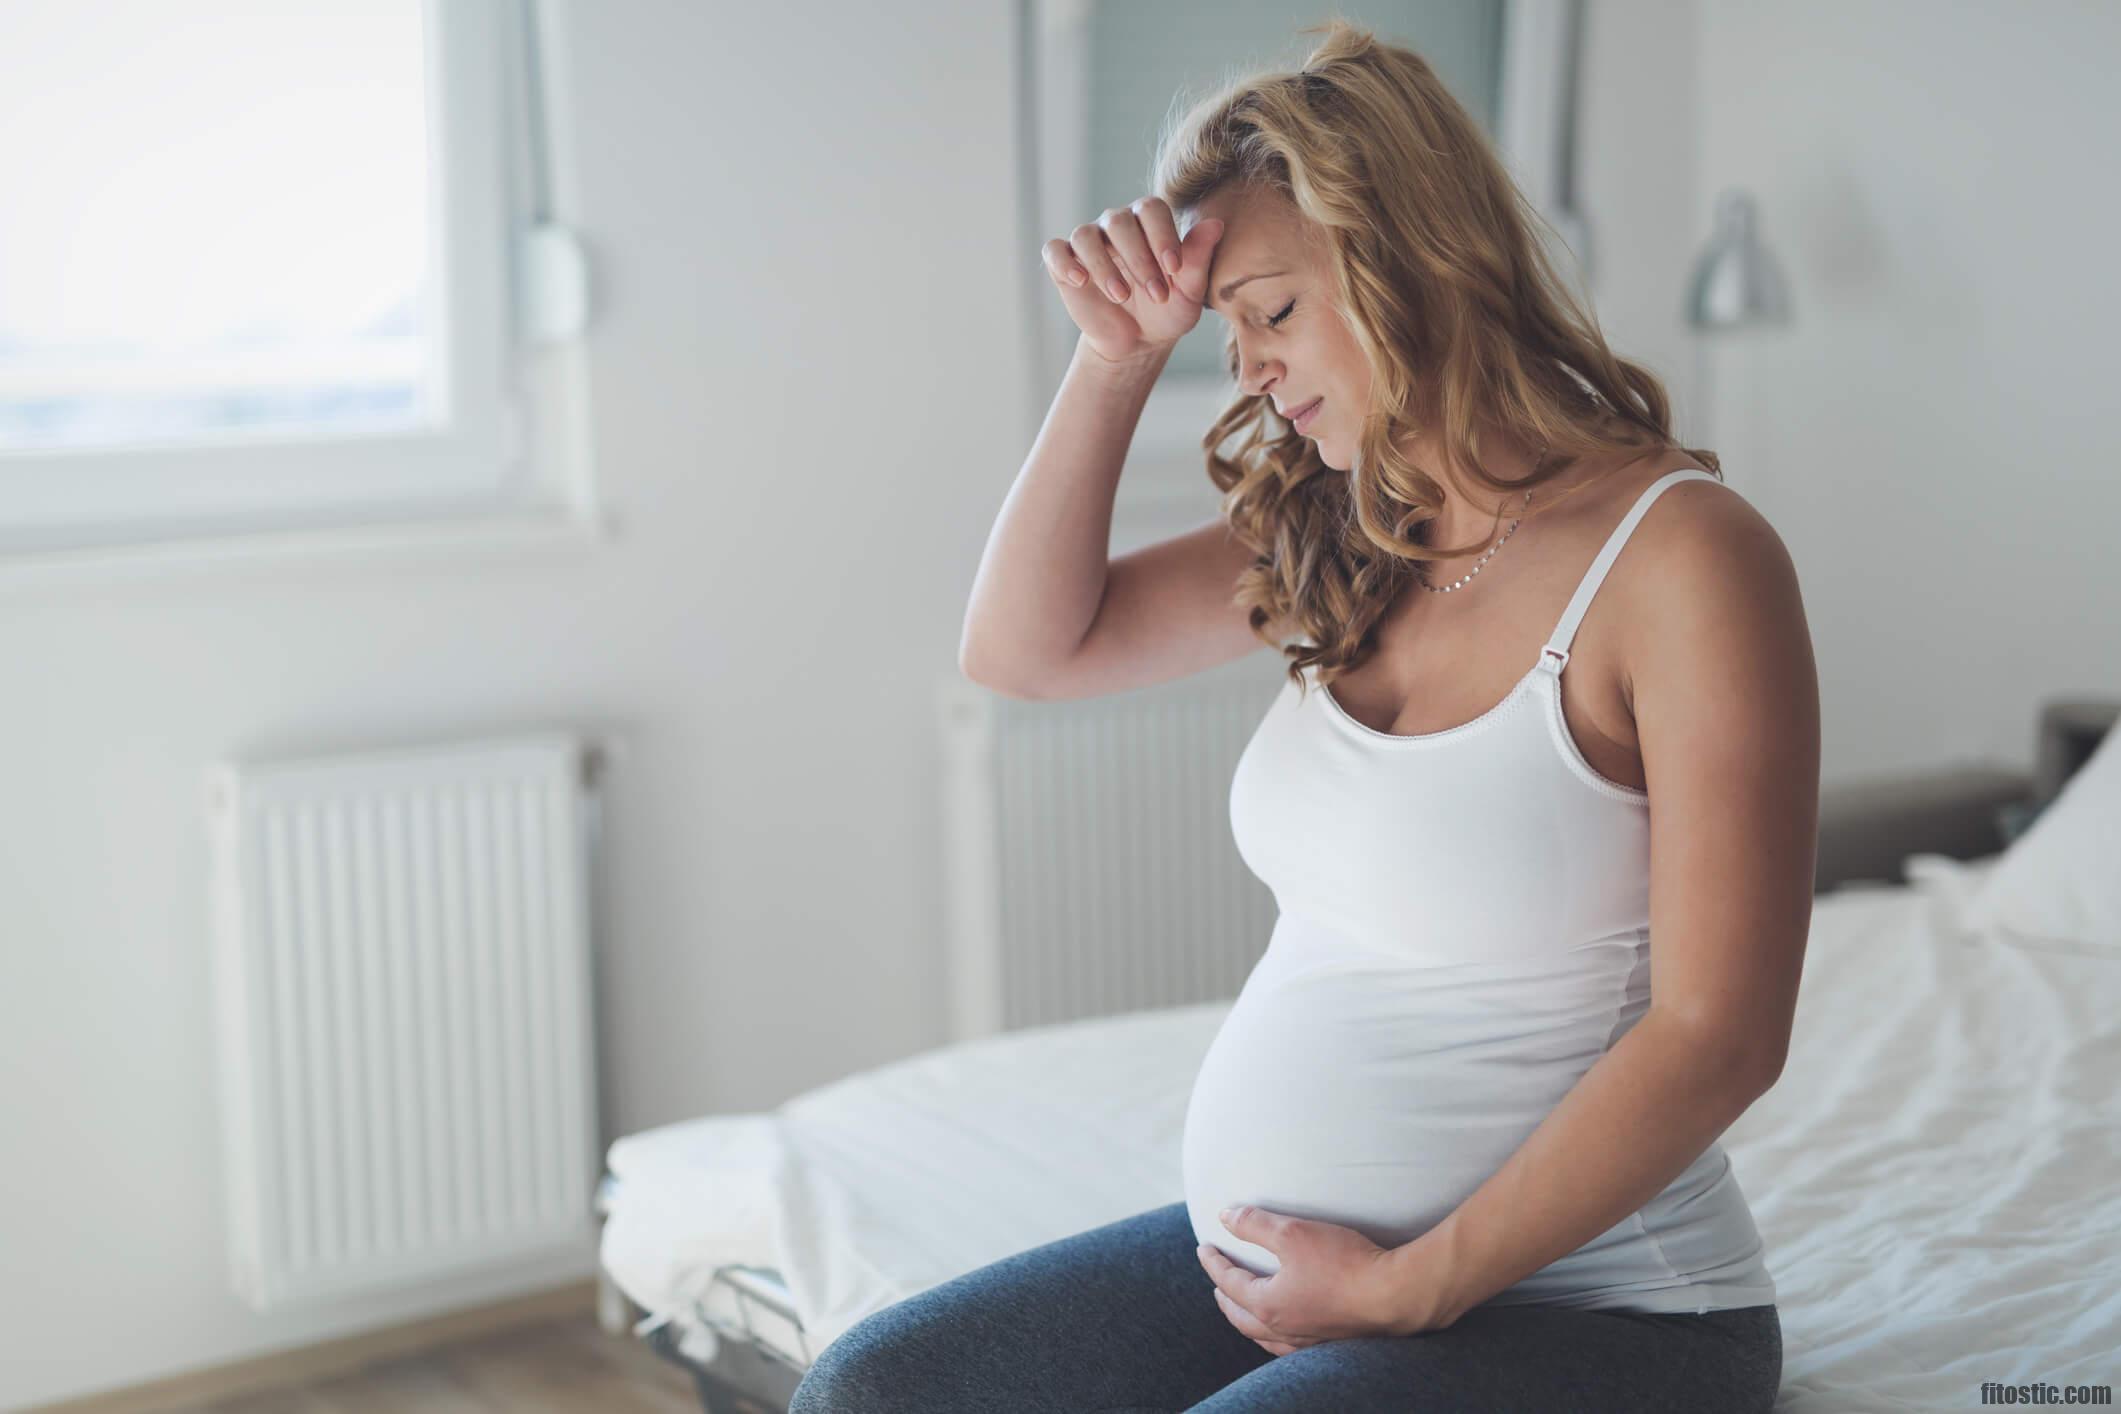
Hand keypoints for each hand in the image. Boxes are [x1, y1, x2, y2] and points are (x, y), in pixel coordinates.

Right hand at [1041, 196, 1223, 366]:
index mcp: (1148, 223)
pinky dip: (1064, 262)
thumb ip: (1198, 259)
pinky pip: (1055, 250)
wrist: (1137, 342)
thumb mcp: (1188, 292)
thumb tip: (1216, 224)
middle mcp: (1116, 225)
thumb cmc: (1166, 310)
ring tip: (1121, 297)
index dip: (1162, 235)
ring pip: (1086, 235)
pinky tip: (1080, 281)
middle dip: (1138, 258)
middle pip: (1118, 220)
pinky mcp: (1064, 264)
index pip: (1151, 209)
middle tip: (1155, 294)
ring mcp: (1089, 243)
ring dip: (1103, 266)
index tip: (1174, 269)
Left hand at [1196, 1205, 1457, 1355]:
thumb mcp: (1292, 1232)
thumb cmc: (1343, 1262)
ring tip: (1245, 1308)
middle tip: (1217, 1283)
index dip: (1214, 1264)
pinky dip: (1276, 1335)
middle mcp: (1284, 1330)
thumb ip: (1255, 1224)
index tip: (1204, 1248)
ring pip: (1264, 1336)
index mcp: (1268, 1305)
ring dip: (1248, 1320)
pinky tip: (1286, 1328)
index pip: (1229, 1283)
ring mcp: (1308, 1341)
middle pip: (1241, 1317)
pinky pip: (1291, 1345)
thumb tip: (1225, 1216)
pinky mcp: (1331, 1342)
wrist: (1394, 1294)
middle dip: (1225, 1298)